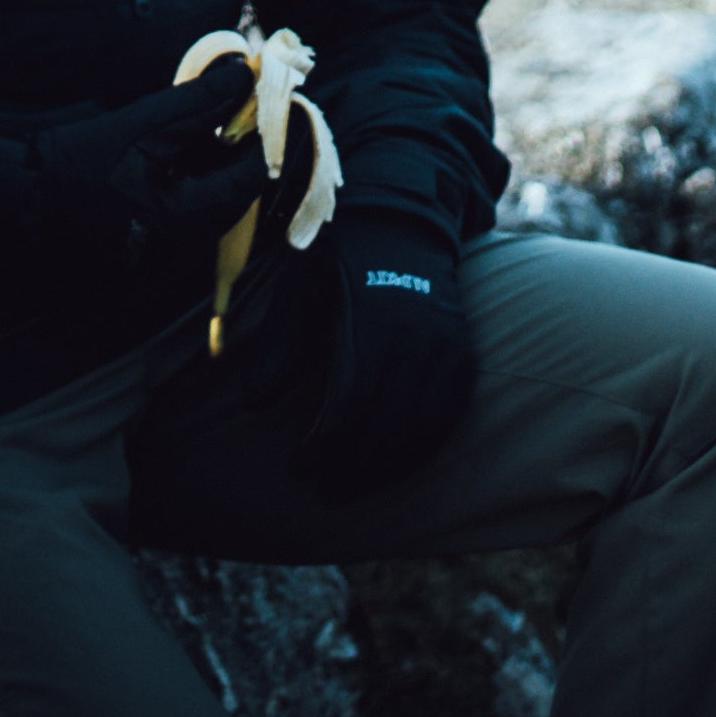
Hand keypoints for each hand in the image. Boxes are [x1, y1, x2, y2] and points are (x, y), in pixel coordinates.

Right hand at [26, 64, 263, 270]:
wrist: (21, 195)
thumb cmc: (77, 160)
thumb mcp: (143, 124)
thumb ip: (199, 103)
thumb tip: (245, 78)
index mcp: (185, 223)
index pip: (249, 180)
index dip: (251, 137)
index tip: (239, 106)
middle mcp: (183, 253)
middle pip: (231, 197)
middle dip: (225, 154)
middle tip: (206, 119)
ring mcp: (165, 262)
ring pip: (209, 209)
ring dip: (205, 170)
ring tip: (176, 140)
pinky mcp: (148, 261)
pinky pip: (185, 222)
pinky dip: (183, 190)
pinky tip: (159, 166)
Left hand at [230, 207, 472, 496]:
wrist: (402, 224)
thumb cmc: (339, 259)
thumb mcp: (299, 289)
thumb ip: (278, 344)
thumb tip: (253, 403)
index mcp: (370, 321)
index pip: (348, 404)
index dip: (322, 445)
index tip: (298, 469)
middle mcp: (415, 340)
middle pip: (385, 426)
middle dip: (352, 469)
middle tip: (322, 493)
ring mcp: (445, 351)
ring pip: (419, 431)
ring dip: (385, 470)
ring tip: (352, 490)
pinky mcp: (462, 358)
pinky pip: (446, 420)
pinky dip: (419, 451)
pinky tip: (393, 468)